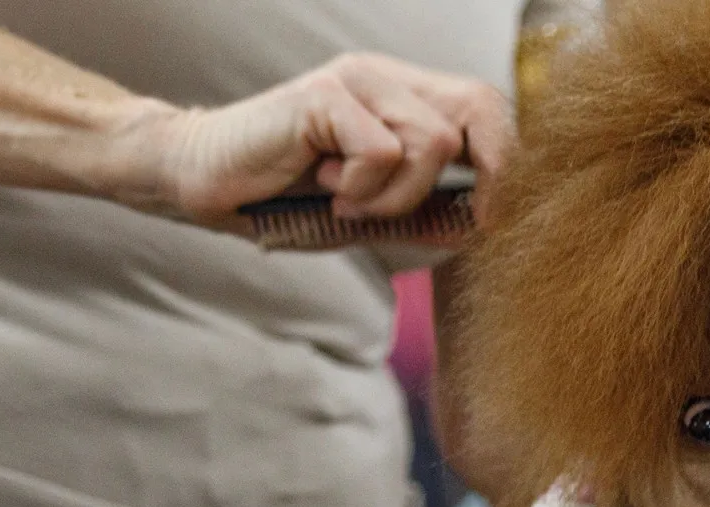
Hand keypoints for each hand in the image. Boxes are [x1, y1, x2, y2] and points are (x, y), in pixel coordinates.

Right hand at [129, 52, 512, 235]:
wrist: (202, 179)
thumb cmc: (288, 198)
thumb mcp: (373, 215)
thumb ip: (426, 214)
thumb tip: (480, 225)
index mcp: (406, 98)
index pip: (489, 111)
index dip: (507, 164)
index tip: (488, 219)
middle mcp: (388, 79)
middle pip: (482, 105)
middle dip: (487, 173)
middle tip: (448, 216)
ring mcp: (356, 80)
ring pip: (432, 142)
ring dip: (400, 196)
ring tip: (352, 204)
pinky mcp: (323, 95)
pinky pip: (382, 152)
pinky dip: (363, 190)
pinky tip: (328, 189)